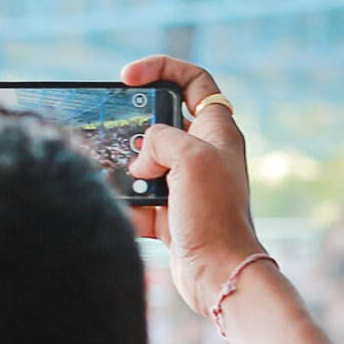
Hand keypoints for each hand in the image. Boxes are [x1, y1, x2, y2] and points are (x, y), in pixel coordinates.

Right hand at [120, 56, 264, 315]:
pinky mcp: (172, 213)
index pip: (194, 81)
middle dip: (137, 130)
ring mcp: (188, 184)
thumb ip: (160, 139)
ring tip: (125, 181)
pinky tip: (129, 212)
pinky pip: (139, 198)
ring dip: (128, 171)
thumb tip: (141, 161)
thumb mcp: (190, 158)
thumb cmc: (214, 215)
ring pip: (145, 162)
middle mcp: (205, 154)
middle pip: (161, 122)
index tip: (128, 77)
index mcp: (218, 130)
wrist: (219, 275)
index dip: (161, 68)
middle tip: (124, 141)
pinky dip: (129, 204)